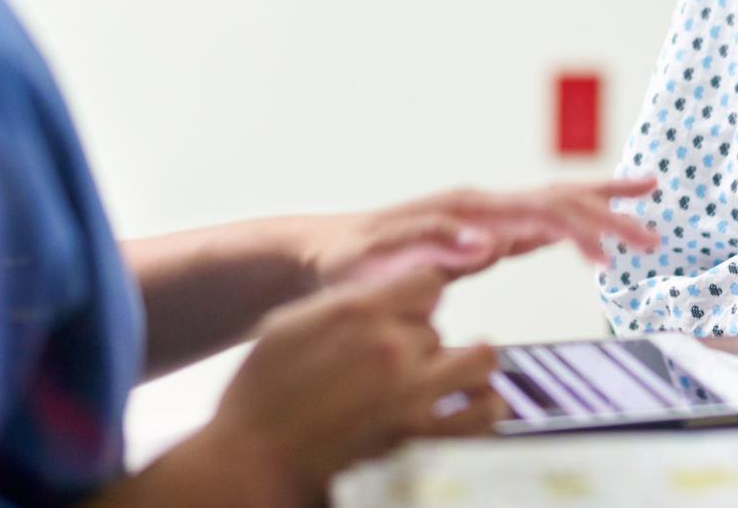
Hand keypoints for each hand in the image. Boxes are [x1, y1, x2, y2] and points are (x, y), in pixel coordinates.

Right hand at [194, 268, 504, 505]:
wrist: (254, 455)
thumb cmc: (262, 390)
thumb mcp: (292, 322)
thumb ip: (348, 302)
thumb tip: (385, 296)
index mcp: (361, 312)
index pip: (429, 281)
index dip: (417, 295)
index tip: (404, 309)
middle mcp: (393, 348)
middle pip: (438, 327)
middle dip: (419, 341)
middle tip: (396, 359)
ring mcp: (411, 394)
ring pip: (480, 359)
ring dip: (466, 366)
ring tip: (448, 375)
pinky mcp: (420, 436)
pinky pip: (483, 414)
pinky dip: (483, 407)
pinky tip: (467, 404)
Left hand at [302, 178, 661, 287]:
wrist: (326, 252)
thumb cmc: (349, 262)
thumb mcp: (381, 261)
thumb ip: (434, 247)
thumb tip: (489, 245)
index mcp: (468, 210)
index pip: (540, 215)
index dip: (580, 235)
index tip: (609, 262)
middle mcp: (483, 205)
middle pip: (561, 201)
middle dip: (610, 216)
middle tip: (653, 238)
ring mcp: (486, 214)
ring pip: (557, 202)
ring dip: (603, 208)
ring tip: (649, 206)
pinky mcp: (484, 229)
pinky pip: (541, 217)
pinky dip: (577, 215)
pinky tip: (600, 222)